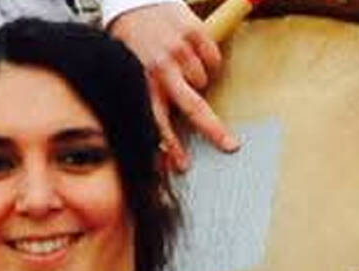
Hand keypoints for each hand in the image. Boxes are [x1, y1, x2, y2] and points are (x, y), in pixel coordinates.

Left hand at [108, 3, 240, 170]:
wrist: (135, 0)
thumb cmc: (130, 37)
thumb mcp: (127, 72)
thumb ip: (143, 100)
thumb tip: (156, 137)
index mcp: (142, 81)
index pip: (157, 122)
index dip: (170, 147)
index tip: (181, 166)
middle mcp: (161, 68)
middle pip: (194, 108)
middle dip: (214, 130)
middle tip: (230, 145)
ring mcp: (180, 50)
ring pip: (203, 81)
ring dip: (198, 82)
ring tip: (183, 67)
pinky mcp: (195, 33)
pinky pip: (213, 59)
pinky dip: (208, 61)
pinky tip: (194, 54)